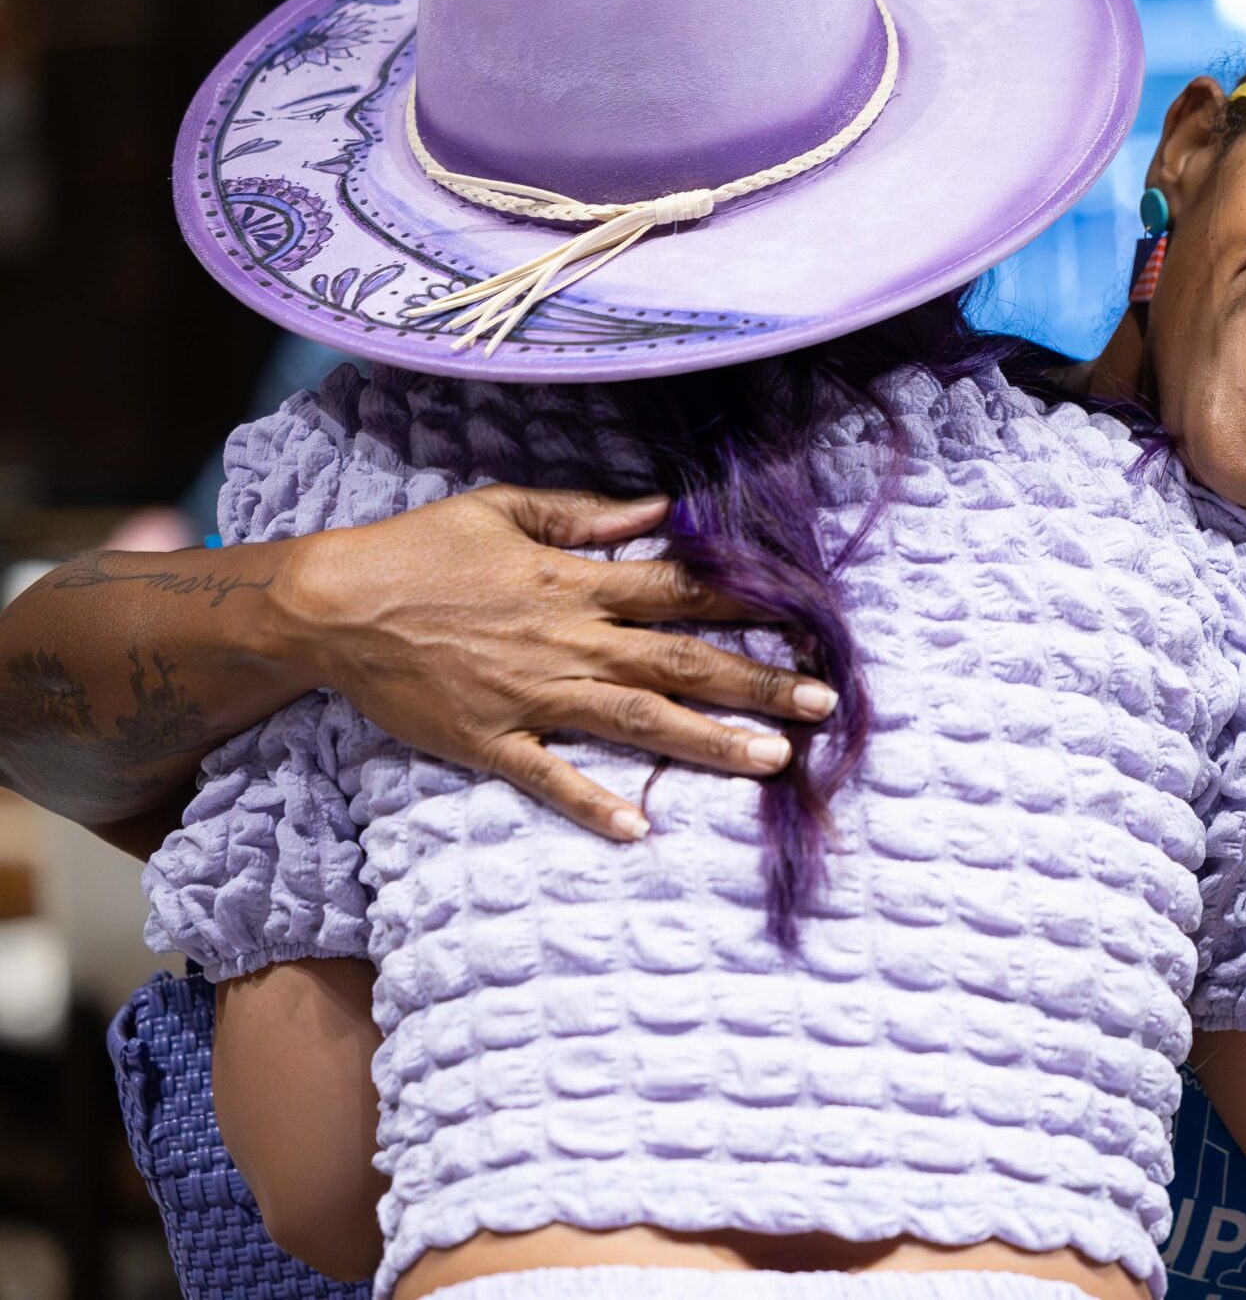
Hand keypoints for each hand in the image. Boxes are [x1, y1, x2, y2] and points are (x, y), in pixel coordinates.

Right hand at [269, 485, 834, 839]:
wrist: (331, 605)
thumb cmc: (418, 549)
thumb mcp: (503, 507)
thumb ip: (586, 512)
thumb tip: (661, 507)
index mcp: (575, 582)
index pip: (681, 590)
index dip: (749, 600)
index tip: (810, 613)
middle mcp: (568, 641)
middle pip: (681, 663)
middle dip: (757, 682)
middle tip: (823, 702)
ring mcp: (531, 694)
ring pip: (638, 721)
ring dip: (709, 743)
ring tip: (774, 760)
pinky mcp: (490, 739)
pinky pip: (550, 776)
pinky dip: (594, 803)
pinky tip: (641, 828)